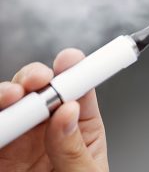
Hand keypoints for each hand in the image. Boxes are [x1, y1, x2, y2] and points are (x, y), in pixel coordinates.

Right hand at [0, 49, 108, 171]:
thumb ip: (74, 148)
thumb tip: (68, 112)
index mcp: (80, 130)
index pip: (79, 92)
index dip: (76, 71)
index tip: (71, 60)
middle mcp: (48, 131)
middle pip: (40, 91)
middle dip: (36, 78)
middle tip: (37, 82)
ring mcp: (20, 142)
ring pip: (10, 106)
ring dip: (7, 94)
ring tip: (11, 97)